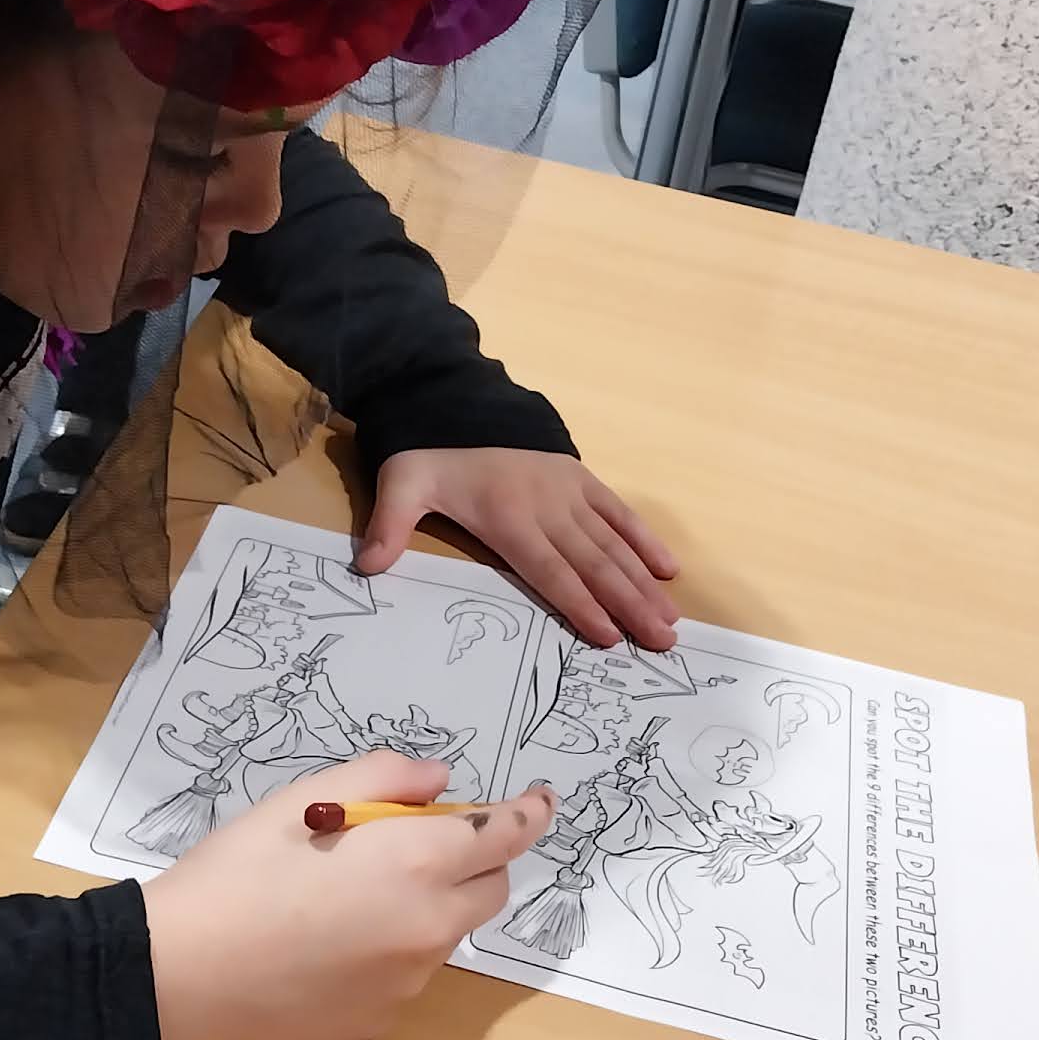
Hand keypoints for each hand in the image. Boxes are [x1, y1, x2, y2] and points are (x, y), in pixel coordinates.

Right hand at [145, 751, 555, 1039]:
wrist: (178, 979)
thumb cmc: (234, 875)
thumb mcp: (300, 800)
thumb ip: (384, 778)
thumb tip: (440, 783)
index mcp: (417, 863)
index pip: (504, 834)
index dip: (529, 813)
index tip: (540, 801)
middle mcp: (428, 927)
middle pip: (491, 890)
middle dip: (476, 860)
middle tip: (419, 842)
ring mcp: (407, 983)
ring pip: (446, 934)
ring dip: (428, 905)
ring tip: (350, 894)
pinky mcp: (378, 1022)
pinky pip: (406, 975)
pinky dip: (391, 951)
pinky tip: (326, 945)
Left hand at [357, 449, 679, 651]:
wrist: (458, 398)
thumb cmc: (432, 452)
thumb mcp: (401, 484)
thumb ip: (390, 526)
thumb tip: (367, 568)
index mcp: (509, 517)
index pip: (550, 570)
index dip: (580, 604)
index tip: (608, 637)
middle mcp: (549, 508)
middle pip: (595, 564)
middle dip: (629, 605)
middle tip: (662, 641)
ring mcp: (570, 492)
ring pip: (614, 544)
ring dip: (644, 583)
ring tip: (671, 618)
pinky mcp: (582, 478)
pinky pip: (620, 513)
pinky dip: (645, 539)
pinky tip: (668, 569)